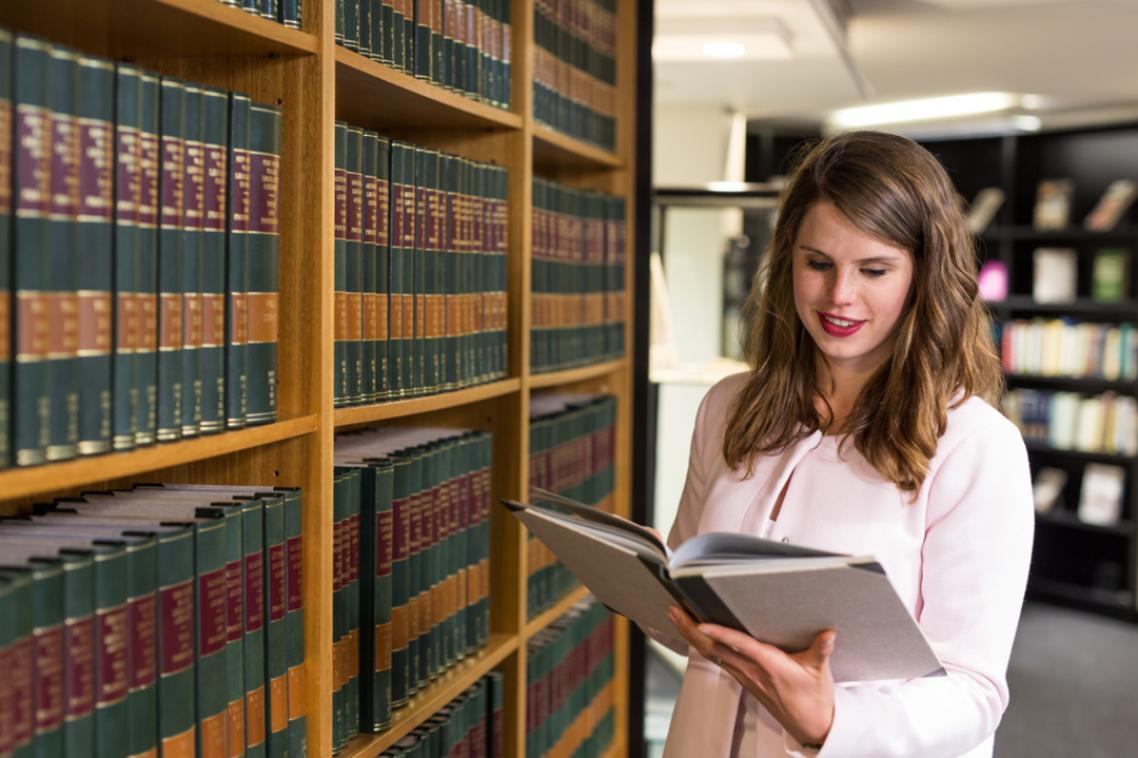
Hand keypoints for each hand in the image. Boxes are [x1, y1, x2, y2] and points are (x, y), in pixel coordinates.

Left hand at [667, 606, 836, 746]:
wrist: (811, 725)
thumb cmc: (815, 698)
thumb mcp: (821, 673)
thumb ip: (821, 650)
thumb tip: (828, 634)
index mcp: (769, 665)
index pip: (739, 646)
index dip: (719, 634)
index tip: (700, 624)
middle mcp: (752, 670)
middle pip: (714, 648)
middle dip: (691, 629)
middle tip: (674, 610)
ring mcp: (745, 676)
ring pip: (712, 653)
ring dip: (691, 635)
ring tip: (677, 616)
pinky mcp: (744, 679)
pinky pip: (718, 659)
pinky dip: (703, 645)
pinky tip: (694, 636)